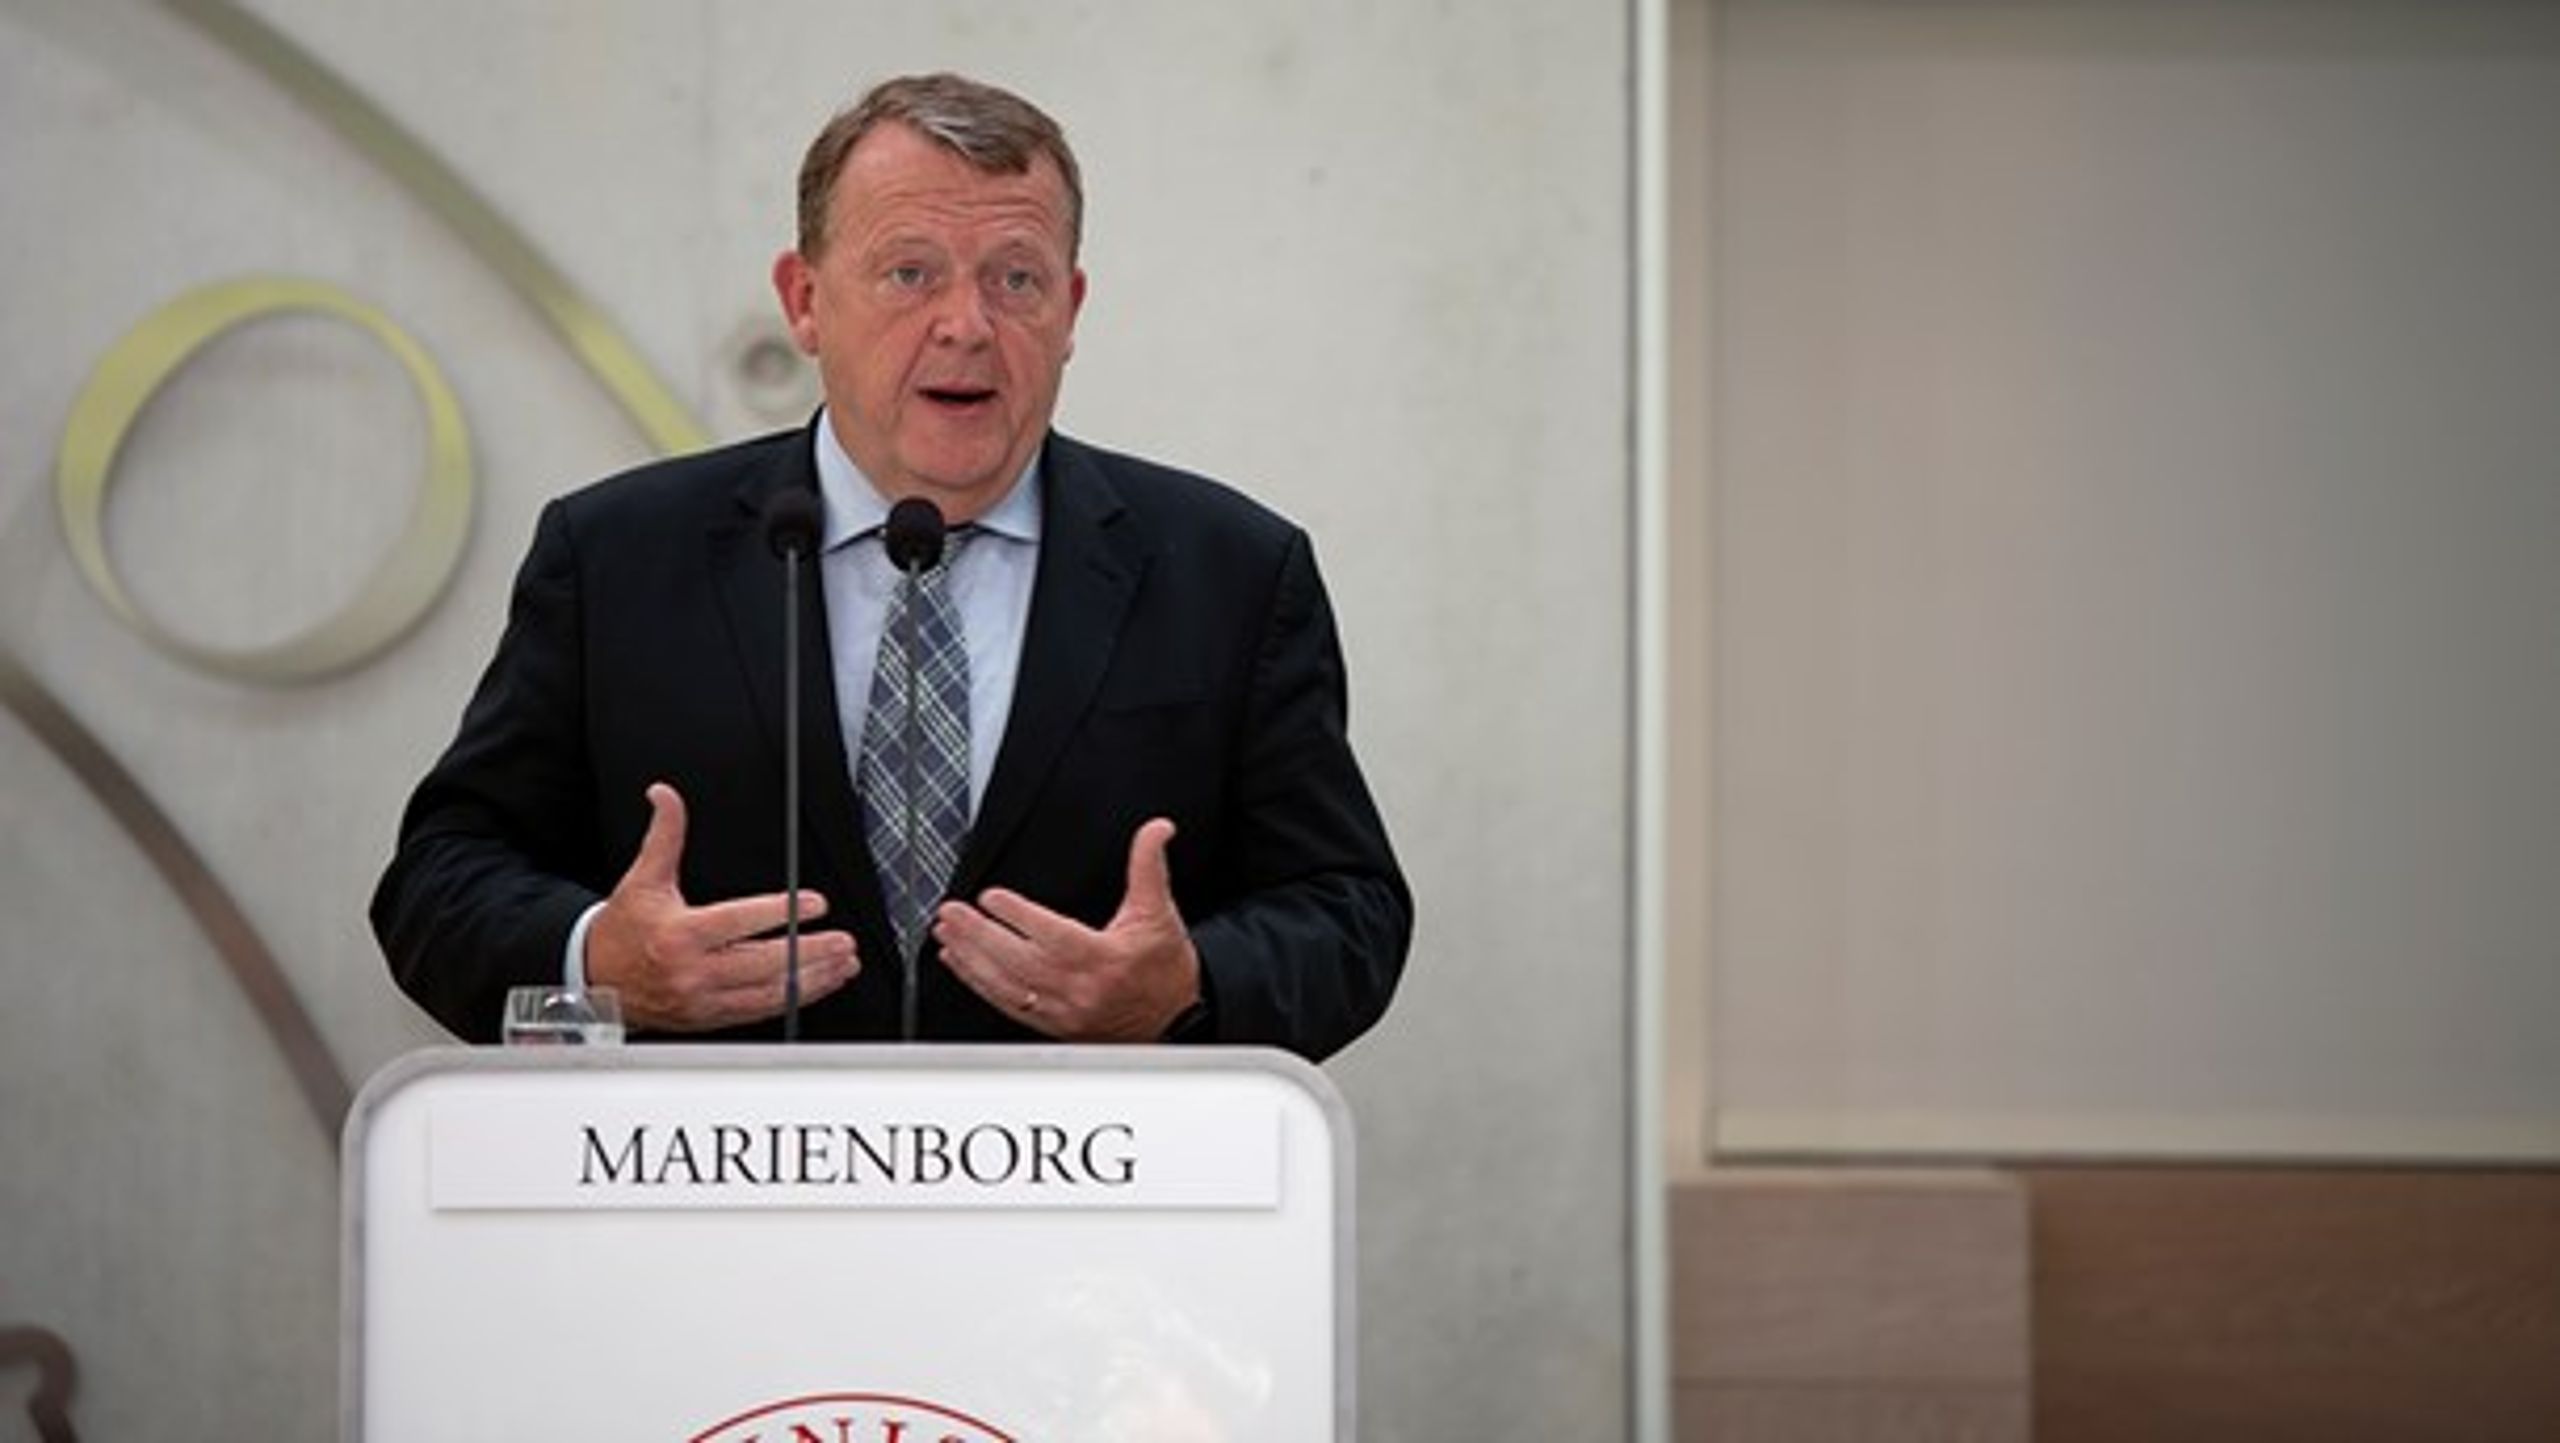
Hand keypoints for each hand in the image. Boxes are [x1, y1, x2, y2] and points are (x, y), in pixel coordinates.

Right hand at [584, 783, 857, 1030]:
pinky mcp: (709, 1017)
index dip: (780, 913)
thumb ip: (664, 835)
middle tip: (844, 940)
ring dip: (812, 980)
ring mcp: (703, 999)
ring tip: (844, 964)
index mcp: (680, 934)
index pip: (739, 922)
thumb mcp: (642, 877)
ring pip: (767, 993)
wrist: (593, 979)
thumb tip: (664, 794)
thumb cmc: (624, 928)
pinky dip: (793, 999)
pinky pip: (758, 1011)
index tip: (814, 904)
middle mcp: (693, 971)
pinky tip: (817, 984)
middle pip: (762, 963)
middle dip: (810, 952)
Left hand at [932, 817, 1201, 1040]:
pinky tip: (961, 964)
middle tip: (953, 913)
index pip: (1052, 934)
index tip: (992, 897)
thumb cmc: (1164, 967)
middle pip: (1018, 961)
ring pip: (1006, 985)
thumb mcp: (1158, 911)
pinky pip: (1007, 1004)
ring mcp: (1061, 1009)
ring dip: (972, 959)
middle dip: (980, 935)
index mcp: (1103, 958)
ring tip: (948, 935)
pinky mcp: (1051, 1023)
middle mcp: (1078, 987)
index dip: (1019, 916)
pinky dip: (979, 983)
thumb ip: (1149, 866)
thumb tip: (1157, 829)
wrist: (1175, 1019)